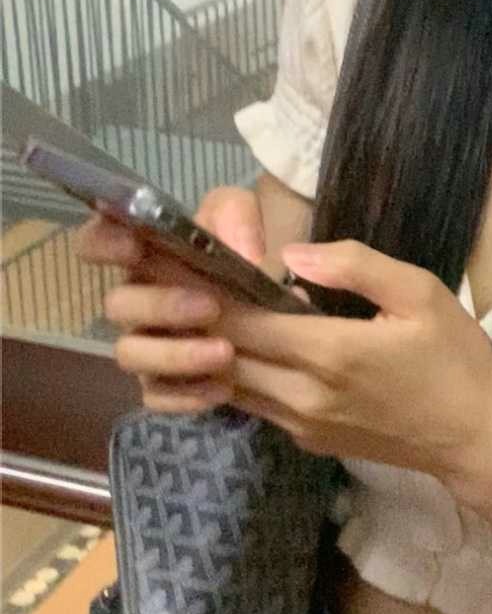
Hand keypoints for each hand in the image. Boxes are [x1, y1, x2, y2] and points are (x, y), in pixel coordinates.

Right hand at [75, 186, 266, 409]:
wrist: (274, 311)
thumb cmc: (245, 255)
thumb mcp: (246, 219)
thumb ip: (237, 216)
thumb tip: (243, 251)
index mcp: (143, 254)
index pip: (95, 242)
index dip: (102, 243)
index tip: (132, 246)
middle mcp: (135, 299)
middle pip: (116, 305)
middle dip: (160, 306)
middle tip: (211, 307)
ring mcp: (146, 343)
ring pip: (129, 355)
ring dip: (175, 356)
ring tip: (226, 354)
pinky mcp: (163, 384)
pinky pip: (155, 397)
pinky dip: (185, 395)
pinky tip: (223, 388)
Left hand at [207, 238, 491, 492]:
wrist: (475, 439)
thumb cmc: (455, 358)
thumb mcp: (420, 294)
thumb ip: (354, 267)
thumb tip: (290, 255)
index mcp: (330, 353)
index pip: (241, 322)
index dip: (204, 293)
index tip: (184, 263)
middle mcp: (304, 395)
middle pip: (223, 355)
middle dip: (196, 319)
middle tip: (176, 282)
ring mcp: (301, 424)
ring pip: (230, 385)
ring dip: (209, 350)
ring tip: (196, 312)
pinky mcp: (307, 441)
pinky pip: (255, 404)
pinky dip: (236, 374)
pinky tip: (237, 346)